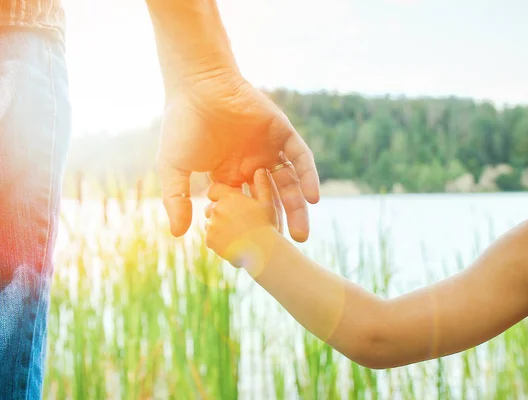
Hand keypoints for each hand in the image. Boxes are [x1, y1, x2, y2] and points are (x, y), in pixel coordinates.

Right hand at [158, 68, 318, 241]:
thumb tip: (176, 234)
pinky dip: (308, 177)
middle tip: (286, 250)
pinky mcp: (282, 133)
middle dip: (279, 224)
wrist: (198, 86)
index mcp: (229, 176)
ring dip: (297, 208)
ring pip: (289, 184)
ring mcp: (269, 150)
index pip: (245, 209)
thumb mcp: (173, 168)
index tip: (254, 253)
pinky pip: (300, 158)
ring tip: (301, 234)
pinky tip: (312, 198)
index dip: (250, 229)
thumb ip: (176, 199)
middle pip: (271, 201)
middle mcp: (252, 165)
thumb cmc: (182, 125)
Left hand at [204, 169, 280, 266]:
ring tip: (236, 234)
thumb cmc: (267, 227)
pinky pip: (210, 238)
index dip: (220, 195)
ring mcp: (212, 225)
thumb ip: (262, 185)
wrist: (262, 253)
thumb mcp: (267, 204)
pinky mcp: (209, 240)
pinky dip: (218, 240)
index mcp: (230, 198)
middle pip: (211, 207)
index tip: (229, 202)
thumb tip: (260, 170)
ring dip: (218, 226)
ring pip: (210, 223)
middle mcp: (218, 209)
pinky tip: (233, 243)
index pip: (214, 189)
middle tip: (235, 221)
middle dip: (220, 212)